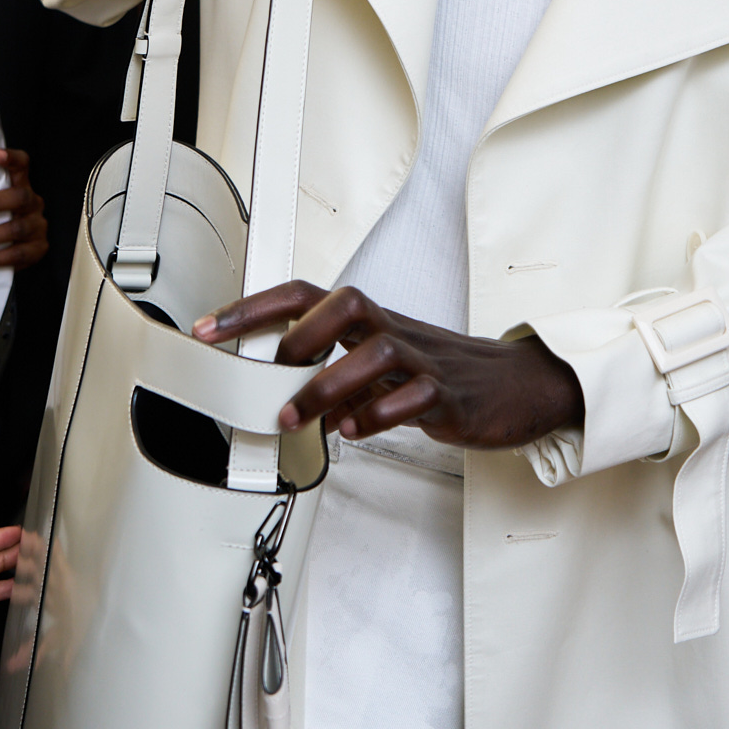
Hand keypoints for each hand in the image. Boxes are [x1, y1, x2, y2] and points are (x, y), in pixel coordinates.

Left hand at [192, 283, 583, 450]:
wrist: (518, 386)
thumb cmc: (446, 374)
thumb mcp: (381, 373)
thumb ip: (336, 382)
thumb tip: (288, 400)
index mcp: (371, 324)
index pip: (306, 297)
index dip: (254, 309)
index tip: (210, 329)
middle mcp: (394, 333)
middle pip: (345, 303)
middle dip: (299, 336)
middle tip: (271, 377)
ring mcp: (425, 360)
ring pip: (376, 351)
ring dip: (328, 385)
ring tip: (300, 418)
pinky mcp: (451, 395)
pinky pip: (417, 395)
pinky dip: (379, 414)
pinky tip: (355, 431)